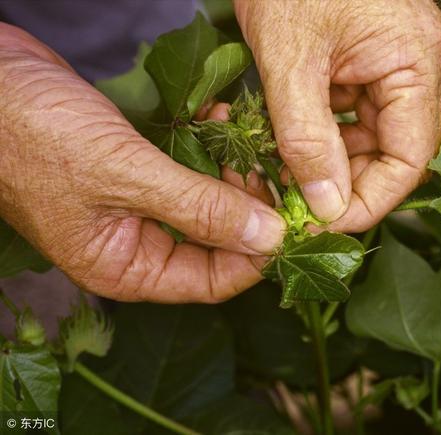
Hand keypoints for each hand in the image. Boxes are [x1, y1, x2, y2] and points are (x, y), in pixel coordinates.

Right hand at [0, 24, 284, 302]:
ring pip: (208, 202)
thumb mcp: (125, 176)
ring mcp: (140, 206)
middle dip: (250, 209)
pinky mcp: (141, 170)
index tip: (291, 223)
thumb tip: (267, 237)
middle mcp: (137, 244)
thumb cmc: (34, 136)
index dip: (257, 256)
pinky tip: (219, 120)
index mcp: (126, 267)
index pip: (212, 281)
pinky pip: (190, 169)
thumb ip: (199, 209)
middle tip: (275, 173)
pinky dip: (209, 149)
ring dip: (232, 173)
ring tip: (249, 142)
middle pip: (217, 242)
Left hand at [235, 0, 440, 231]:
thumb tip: (328, 207)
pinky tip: (293, 149)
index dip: (370, 200)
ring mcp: (394, 66)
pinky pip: (354, 118)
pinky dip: (325, 139)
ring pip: (372, 140)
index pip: (410, 157)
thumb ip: (308, 139)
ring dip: (333, 166)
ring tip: (289, 180)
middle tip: (300, 209)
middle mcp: (417, 68)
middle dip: (347, 186)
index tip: (324, 224)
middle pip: (395, 154)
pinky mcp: (368, 64)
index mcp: (416, 62)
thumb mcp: (290, 61)